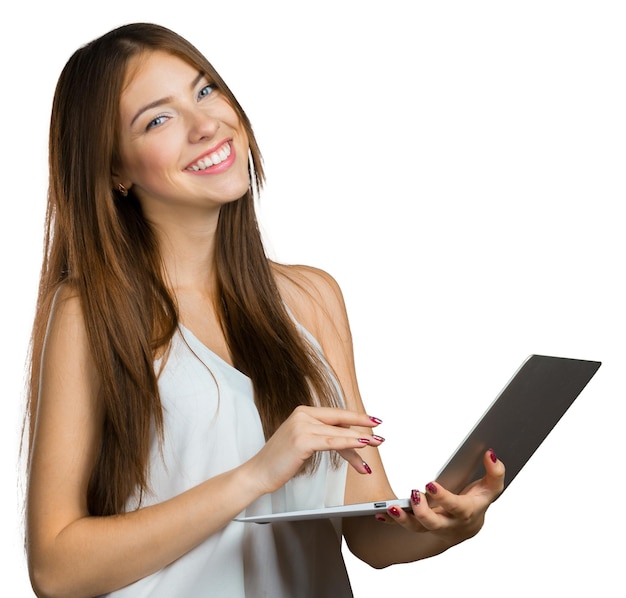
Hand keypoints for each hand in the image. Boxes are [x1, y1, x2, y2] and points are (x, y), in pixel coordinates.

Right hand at [248, 406, 383, 494]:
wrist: (258, 473)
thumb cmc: (281, 462)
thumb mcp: (304, 444)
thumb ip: (324, 437)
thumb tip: (349, 440)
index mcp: (303, 412)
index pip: (335, 415)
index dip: (356, 418)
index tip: (373, 422)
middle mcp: (302, 414)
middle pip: (339, 422)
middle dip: (362, 428)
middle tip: (380, 436)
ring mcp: (301, 425)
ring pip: (338, 432)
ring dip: (360, 439)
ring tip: (375, 443)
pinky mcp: (302, 440)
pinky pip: (331, 441)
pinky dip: (348, 443)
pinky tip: (360, 445)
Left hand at [378, 449, 504, 544]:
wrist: (470, 525)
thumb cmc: (478, 501)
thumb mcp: (492, 488)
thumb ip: (495, 472)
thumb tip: (490, 454)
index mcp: (466, 512)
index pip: (456, 507)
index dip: (443, 498)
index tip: (430, 484)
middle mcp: (448, 522)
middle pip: (434, 523)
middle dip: (422, 512)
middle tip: (412, 495)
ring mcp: (433, 526)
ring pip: (417, 528)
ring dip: (402, 520)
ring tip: (390, 507)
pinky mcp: (421, 525)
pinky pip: (405, 525)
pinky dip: (392, 521)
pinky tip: (380, 513)